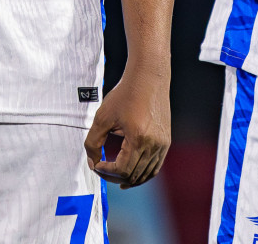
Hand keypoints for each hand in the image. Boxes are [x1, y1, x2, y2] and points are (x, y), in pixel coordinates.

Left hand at [84, 63, 169, 188]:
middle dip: (114, 177)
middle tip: (101, 170)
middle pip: (134, 175)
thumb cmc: (125, 94)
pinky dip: (143, 174)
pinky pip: (155, 166)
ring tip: (114, 178)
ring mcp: (162, 145)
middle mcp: (154, 145)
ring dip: (129, 179)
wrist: (148, 78)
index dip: (106, 172)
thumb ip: (93, 142)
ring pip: (146, 174)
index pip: (122, 170)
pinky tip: (132, 173)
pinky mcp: (166, 142)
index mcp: (138, 139)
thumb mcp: (103, 116)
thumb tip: (92, 162)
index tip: (96, 165)